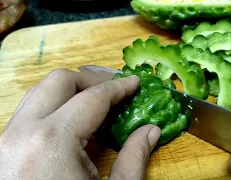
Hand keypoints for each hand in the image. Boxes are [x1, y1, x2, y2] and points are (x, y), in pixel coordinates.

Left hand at [0, 66, 160, 179]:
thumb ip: (133, 158)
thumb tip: (151, 131)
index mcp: (51, 142)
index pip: (92, 97)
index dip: (119, 87)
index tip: (134, 82)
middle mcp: (21, 134)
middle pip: (58, 81)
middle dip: (91, 80)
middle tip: (115, 89)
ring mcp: (5, 142)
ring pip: (39, 94)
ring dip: (71, 92)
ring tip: (98, 102)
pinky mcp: (2, 151)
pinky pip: (31, 115)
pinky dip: (55, 109)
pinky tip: (76, 125)